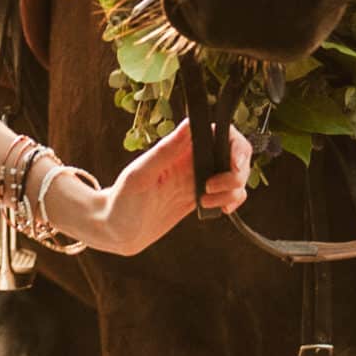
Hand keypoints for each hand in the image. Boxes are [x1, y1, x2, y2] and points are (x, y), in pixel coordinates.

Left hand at [77, 120, 252, 254]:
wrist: (117, 230)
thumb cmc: (122, 200)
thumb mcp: (141, 175)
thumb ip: (166, 151)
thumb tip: (189, 124)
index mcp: (178, 149)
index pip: (218, 133)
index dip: (234, 145)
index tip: (232, 165)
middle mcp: (191, 160)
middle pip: (235, 153)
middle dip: (239, 171)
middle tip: (214, 188)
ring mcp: (198, 179)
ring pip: (236, 175)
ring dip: (233, 190)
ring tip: (206, 202)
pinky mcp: (201, 197)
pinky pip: (229, 194)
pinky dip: (232, 201)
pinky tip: (219, 210)